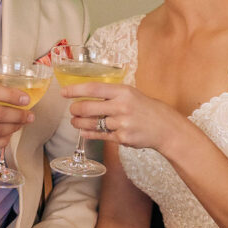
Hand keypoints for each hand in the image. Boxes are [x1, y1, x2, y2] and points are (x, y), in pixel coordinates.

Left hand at [62, 82, 182, 152]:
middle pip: (88, 107)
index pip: (93, 88)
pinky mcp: (122, 138)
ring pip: (91, 123)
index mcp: (123, 92)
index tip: (63, 92)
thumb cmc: (145, 108)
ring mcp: (122, 124)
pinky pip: (100, 135)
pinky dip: (89, 134)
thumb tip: (86, 95)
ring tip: (75, 121)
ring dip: (79, 123)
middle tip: (72, 110)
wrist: (164, 127)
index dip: (75, 90)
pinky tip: (84, 132)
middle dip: (75, 109)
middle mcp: (121, 106)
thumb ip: (111, 95)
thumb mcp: (131, 94)